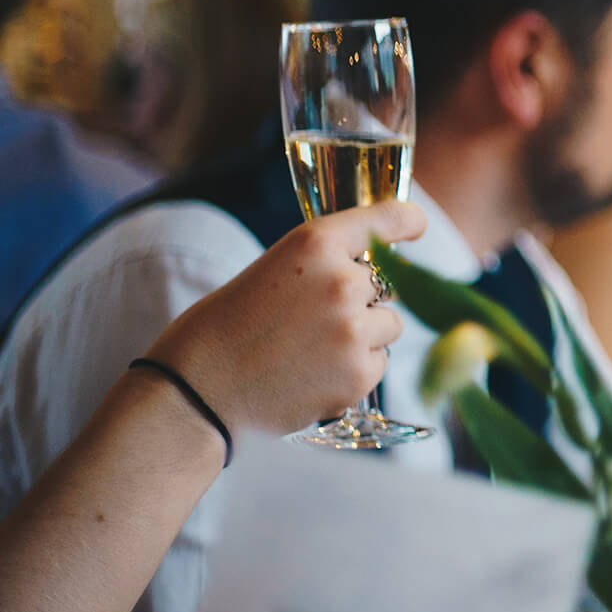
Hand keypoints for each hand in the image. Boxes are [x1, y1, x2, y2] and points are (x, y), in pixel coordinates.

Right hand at [146, 202, 425, 435]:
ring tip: (310, 350)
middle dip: (361, 299)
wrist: (195, 392)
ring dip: (364, 335)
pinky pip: (379, 362)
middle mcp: (342, 281)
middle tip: (311, 321)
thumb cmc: (223, 329)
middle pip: (385, 283)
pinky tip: (313, 374)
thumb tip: (371, 275)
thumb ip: (321, 267)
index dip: (406, 221)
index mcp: (313, 245)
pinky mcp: (359, 373)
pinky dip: (356, 369)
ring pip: (389, 324)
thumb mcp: (271, 273)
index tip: (415, 226)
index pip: (385, 219)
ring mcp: (354, 329)